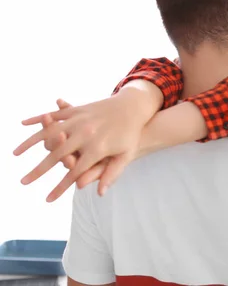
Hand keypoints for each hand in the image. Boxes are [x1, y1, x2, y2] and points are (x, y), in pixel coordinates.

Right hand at [14, 90, 150, 201]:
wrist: (132, 107)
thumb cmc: (130, 134)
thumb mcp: (126, 155)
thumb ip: (112, 173)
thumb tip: (100, 193)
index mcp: (97, 149)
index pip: (74, 174)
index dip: (60, 188)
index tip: (48, 200)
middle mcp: (86, 135)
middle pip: (56, 156)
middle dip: (38, 170)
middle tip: (24, 182)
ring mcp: (80, 120)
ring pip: (50, 133)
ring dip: (30, 143)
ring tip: (15, 154)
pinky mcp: (77, 110)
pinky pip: (55, 116)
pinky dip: (39, 119)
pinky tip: (23, 124)